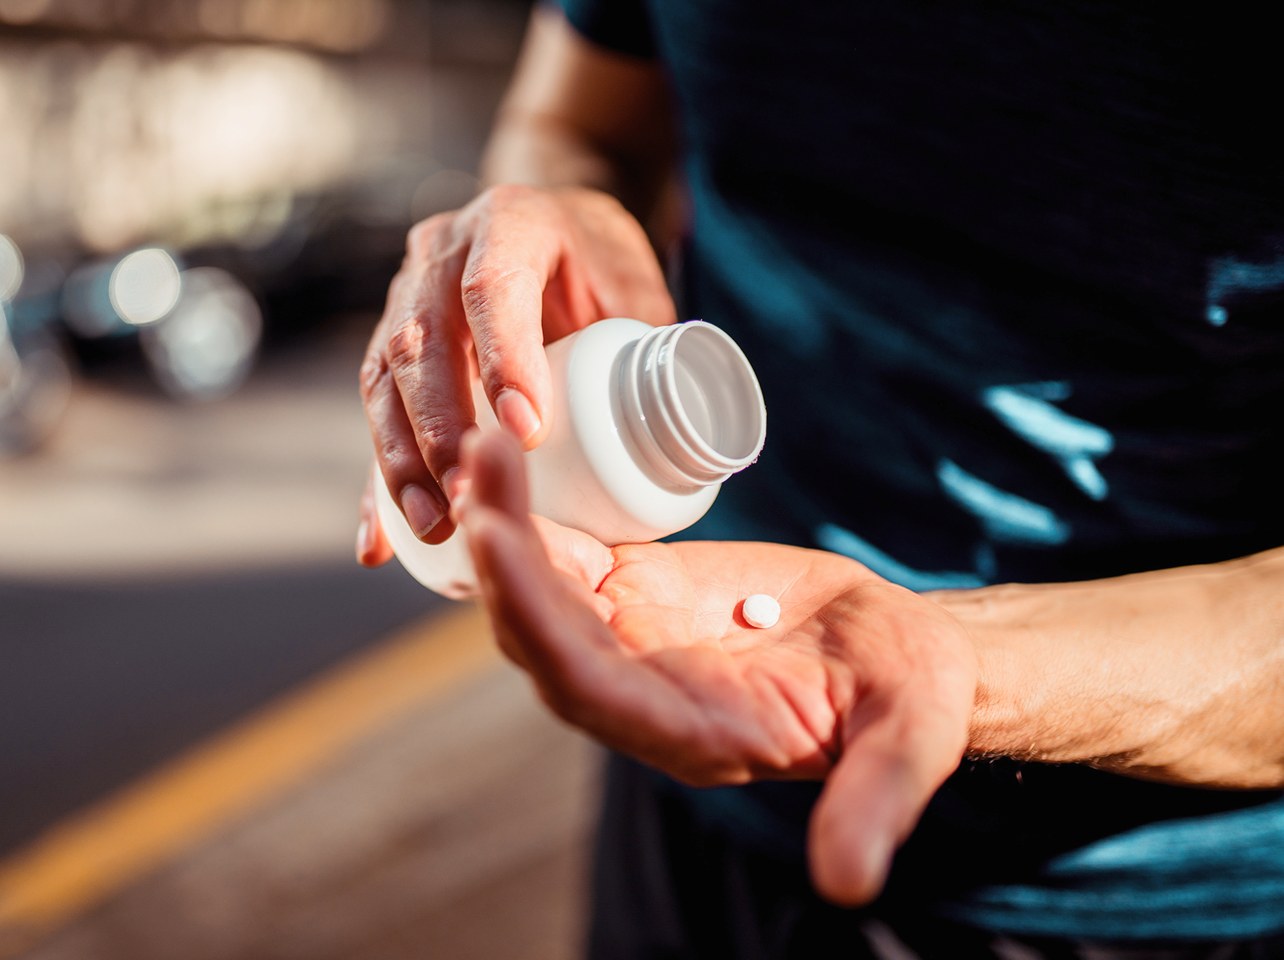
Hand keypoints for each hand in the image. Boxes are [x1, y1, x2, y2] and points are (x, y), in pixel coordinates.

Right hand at [357, 185, 673, 563]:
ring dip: (401, 460)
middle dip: (438, 427)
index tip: (527, 433)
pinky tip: (380, 542)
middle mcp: (441, 254)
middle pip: (420, 340)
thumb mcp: (635, 284)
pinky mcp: (389, 350)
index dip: (504, 358)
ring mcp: (404, 299)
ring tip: (434, 525)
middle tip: (469, 493)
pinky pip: (376, 418)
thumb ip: (649, 345)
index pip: (493, 287)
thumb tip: (675, 431)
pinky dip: (377, 483)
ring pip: (382, 380)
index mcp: (509, 223)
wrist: (554, 231)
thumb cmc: (599, 265)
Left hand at [457, 429, 977, 905]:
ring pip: (539, 593)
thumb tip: (850, 884)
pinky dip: (533, 514)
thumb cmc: (906, 696)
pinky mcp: (633, 595)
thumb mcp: (906, 739)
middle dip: (503, 560)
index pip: (589, 689)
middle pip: (541, 636)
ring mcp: (628, 643)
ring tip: (485, 444)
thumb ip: (876, 801)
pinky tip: (506, 456)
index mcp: (688, 736)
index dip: (540, 622)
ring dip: (504, 526)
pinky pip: (565, 558)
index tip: (501, 546)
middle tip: (480, 466)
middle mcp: (638, 695)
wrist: (892, 649)